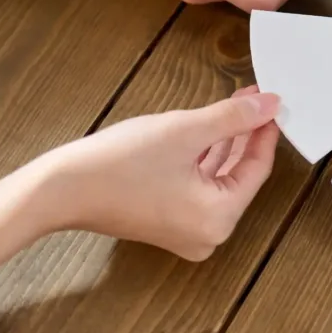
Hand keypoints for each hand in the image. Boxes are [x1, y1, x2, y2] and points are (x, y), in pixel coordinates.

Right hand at [40, 87, 280, 260]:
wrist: (59, 188)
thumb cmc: (118, 164)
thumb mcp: (185, 131)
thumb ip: (233, 118)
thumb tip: (271, 105)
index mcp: (219, 219)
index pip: (257, 169)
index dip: (265, 131)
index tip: (272, 102)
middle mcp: (208, 234)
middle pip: (240, 174)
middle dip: (246, 133)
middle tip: (255, 98)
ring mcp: (187, 231)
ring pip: (219, 177)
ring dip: (226, 141)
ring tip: (236, 103)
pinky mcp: (168, 222)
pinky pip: (198, 186)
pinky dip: (204, 158)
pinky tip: (210, 128)